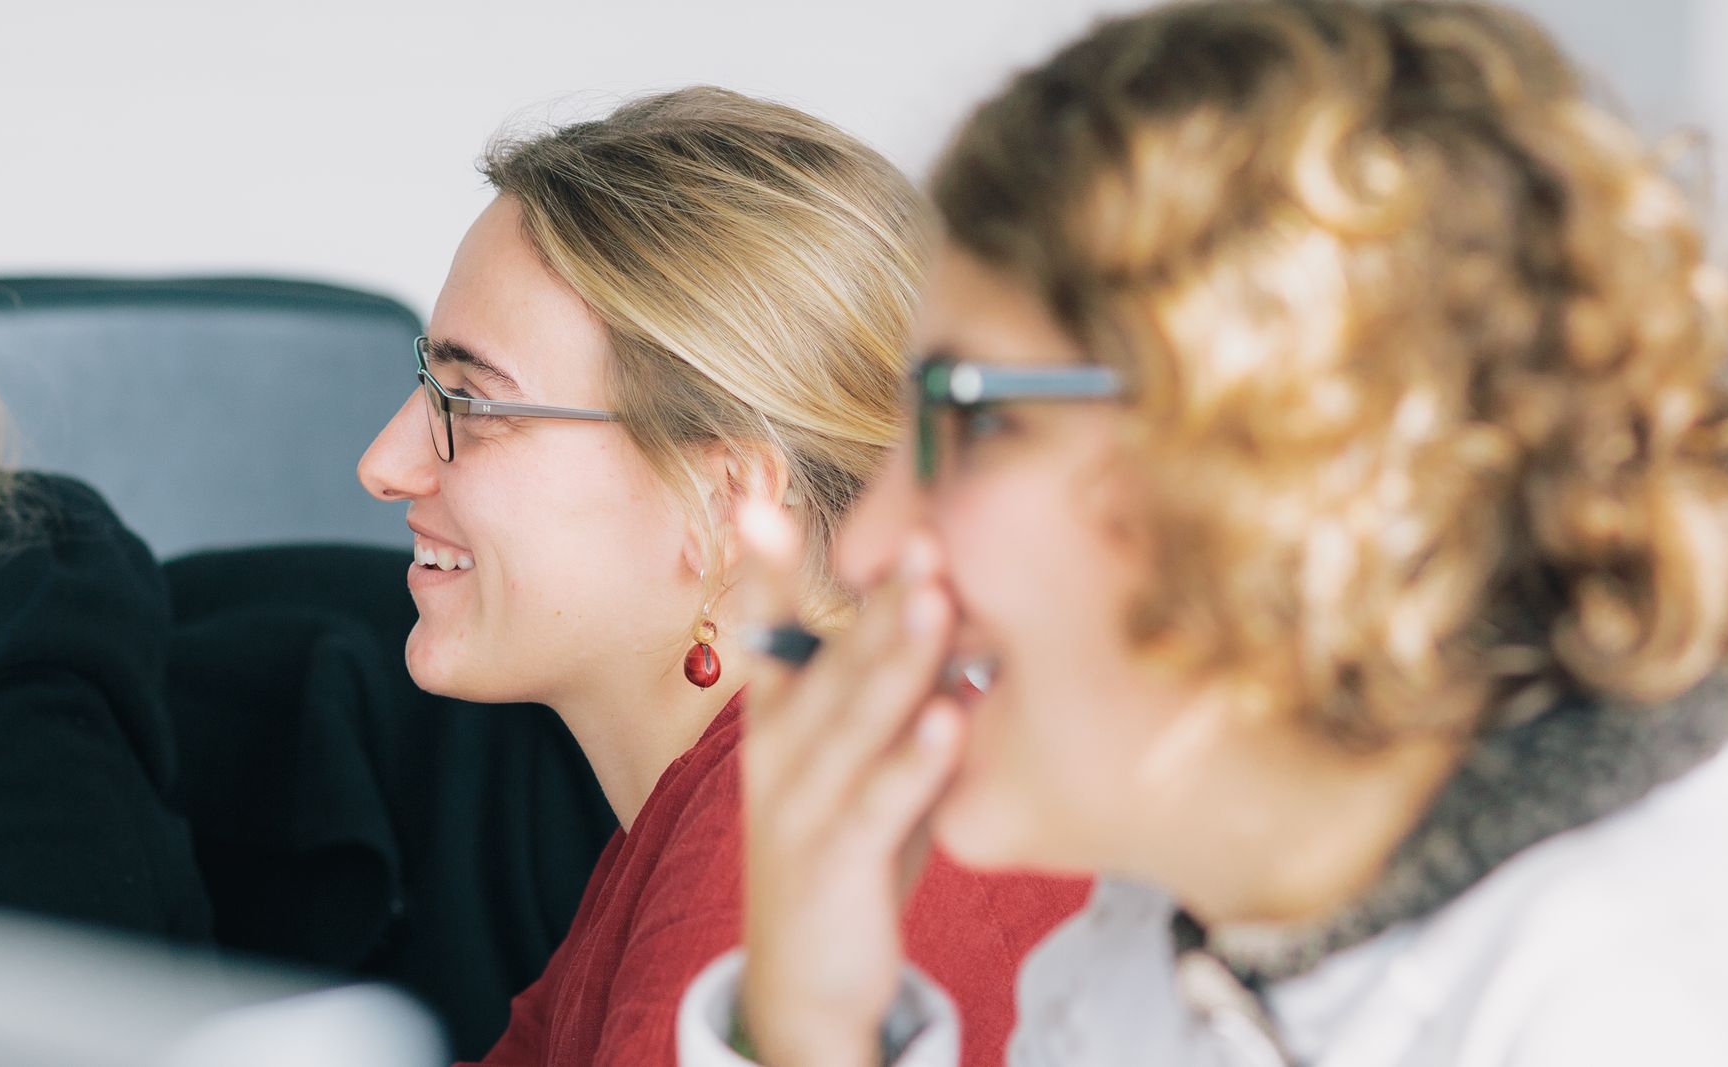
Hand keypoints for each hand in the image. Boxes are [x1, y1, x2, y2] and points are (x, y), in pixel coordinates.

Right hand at [733, 501, 963, 1066]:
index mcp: (778, 725)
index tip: (757, 499)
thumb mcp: (868, 770)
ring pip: (855, 717)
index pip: (769, 632)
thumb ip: (904, 706)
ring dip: (898, 653)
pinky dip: (914, 758)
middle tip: (921, 523)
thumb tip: (971, 632)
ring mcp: (799, 806)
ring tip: (936, 594)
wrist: (806, 985)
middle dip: (878, 591)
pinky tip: (949, 716)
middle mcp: (779, 755)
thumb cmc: (849, 859)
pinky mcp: (833, 859)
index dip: (764, 568)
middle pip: (832, 657)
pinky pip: (878, 800)